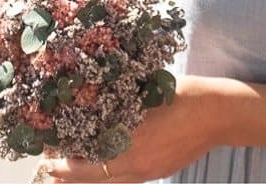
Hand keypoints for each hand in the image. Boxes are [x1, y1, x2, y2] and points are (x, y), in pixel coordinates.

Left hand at [37, 75, 231, 182]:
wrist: (219, 113)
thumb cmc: (184, 94)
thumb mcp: (148, 91)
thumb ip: (121, 100)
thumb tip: (93, 96)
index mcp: (131, 142)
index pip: (87, 158)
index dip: (64, 158)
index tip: (46, 151)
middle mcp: (137, 163)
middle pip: (93, 177)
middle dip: (67, 174)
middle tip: (48, 167)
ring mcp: (148, 171)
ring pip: (108, 182)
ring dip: (85, 178)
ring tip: (64, 174)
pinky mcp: (158, 171)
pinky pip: (125, 179)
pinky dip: (107, 176)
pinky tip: (101, 167)